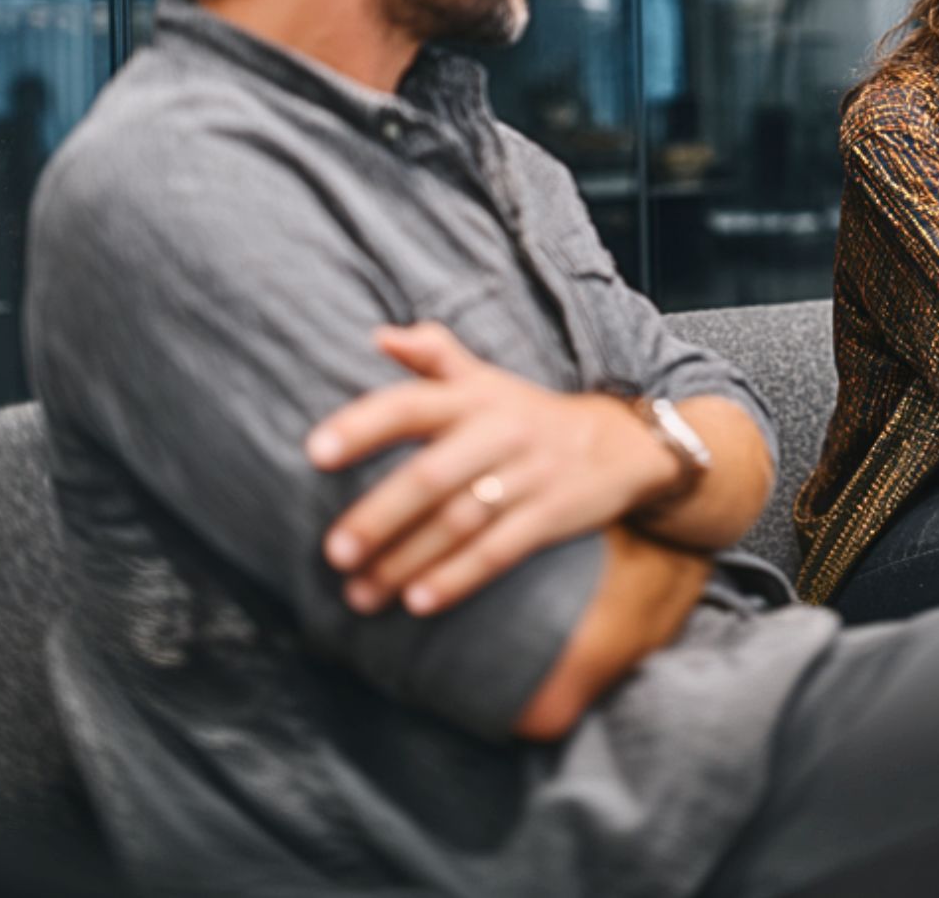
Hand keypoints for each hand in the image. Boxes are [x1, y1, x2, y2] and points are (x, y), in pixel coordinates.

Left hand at [305, 322, 678, 616]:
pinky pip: (500, 551)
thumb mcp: (488, 380)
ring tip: (360, 593)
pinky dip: (458, 578)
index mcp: (474, 397)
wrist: (623, 445)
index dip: (362, 426)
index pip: (410, 405)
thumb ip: (435, 356)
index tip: (315, 454)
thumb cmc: (530, 415)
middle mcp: (500, 432)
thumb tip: (380, 336)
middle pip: (431, 476)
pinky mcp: (552, 516)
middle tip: (334, 553)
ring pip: (459, 522)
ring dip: (406, 560)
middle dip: (380, 516)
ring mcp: (529, 476)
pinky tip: (419, 602)